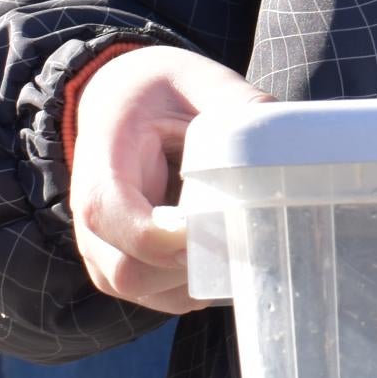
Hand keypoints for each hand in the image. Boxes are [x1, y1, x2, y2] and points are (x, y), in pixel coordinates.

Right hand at [73, 46, 266, 314]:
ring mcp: (102, 251)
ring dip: (202, 273)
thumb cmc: (162, 91)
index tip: (216, 221)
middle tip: (245, 229)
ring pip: (148, 290)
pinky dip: (201, 280)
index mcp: (101, 160)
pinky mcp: (124, 270)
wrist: (121, 101)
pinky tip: (224, 243)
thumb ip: (241, 109)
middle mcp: (89, 218)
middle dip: (196, 260)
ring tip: (235, 228)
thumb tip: (288, 141)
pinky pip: (163, 296)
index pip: (110, 214)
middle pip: (131, 270)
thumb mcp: (200, 81)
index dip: (164, 234)